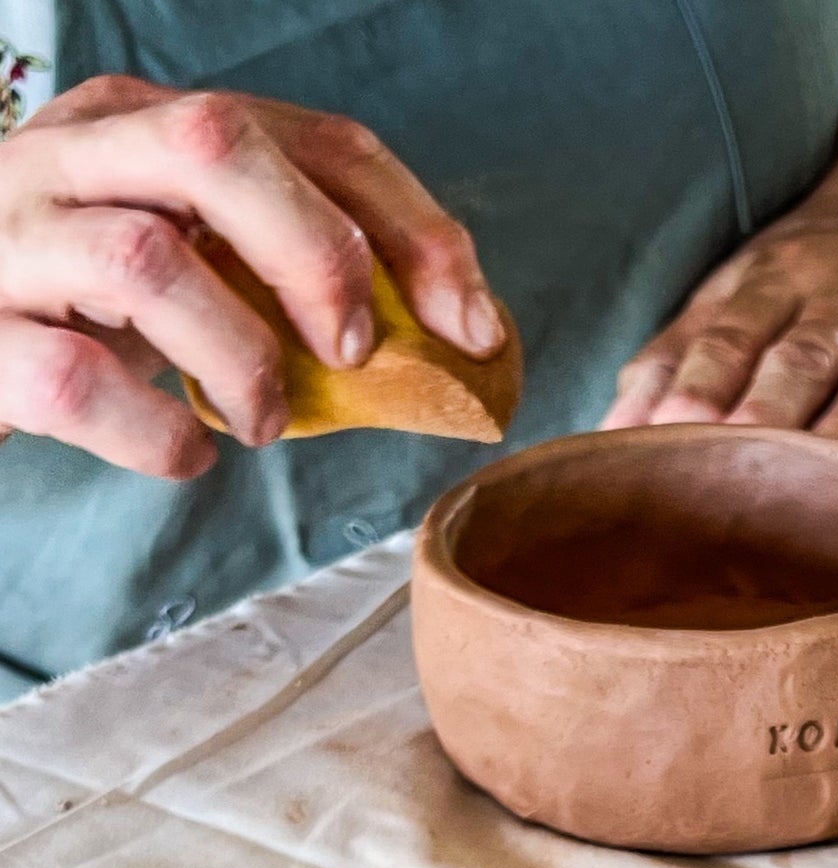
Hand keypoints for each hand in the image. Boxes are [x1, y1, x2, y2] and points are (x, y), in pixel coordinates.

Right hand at [0, 76, 502, 477]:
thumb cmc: (86, 303)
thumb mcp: (192, 256)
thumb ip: (286, 268)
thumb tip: (445, 335)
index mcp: (153, 124)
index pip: (317, 140)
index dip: (415, 231)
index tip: (473, 327)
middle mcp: (79, 154)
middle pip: (219, 149)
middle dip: (320, 259)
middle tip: (353, 351)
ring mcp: (15, 236)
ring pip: (147, 261)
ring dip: (242, 362)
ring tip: (265, 424)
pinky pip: (75, 380)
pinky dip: (157, 433)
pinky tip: (188, 453)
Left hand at [600, 163, 837, 460]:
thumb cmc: (815, 261)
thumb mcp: (741, 285)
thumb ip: (678, 352)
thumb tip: (609, 432)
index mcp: (774, 275)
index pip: (731, 333)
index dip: (698, 384)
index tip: (665, 436)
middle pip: (803, 351)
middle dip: (766, 407)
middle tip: (732, 462)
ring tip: (817, 477)